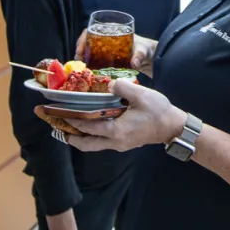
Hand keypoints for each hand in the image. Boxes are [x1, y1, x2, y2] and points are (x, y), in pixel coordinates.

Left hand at [69, 79, 186, 151]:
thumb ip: (122, 87)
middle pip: (85, 144)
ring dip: (79, 136)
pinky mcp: (123, 143)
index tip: (58, 113)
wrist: (173, 127)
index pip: (87, 126)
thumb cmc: (158, 112)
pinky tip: (89, 123)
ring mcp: (119, 145)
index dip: (71, 119)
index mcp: (116, 131)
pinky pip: (101, 142)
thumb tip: (109, 84)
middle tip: (56, 125)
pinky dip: (91, 135)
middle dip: (69, 136)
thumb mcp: (141, 95)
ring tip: (68, 125)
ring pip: (92, 145)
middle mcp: (114, 142)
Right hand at [73, 31, 157, 77]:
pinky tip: (87, 69)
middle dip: (81, 48)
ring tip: (81, 65)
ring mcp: (106, 48)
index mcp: (113, 30)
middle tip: (79, 59)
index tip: (81, 48)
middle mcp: (107, 38)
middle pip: (88, 40)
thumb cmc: (145, 50)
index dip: (84, 38)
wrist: (149, 58)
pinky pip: (94, 58)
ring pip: (89, 49)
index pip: (93, 30)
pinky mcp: (107, 57)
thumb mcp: (142, 51)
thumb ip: (139, 56)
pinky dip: (89, 62)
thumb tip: (134, 63)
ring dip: (83, 56)